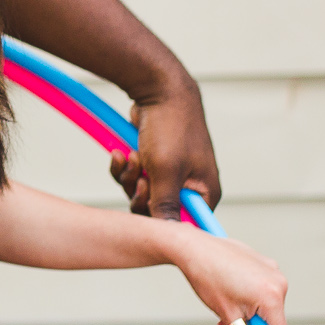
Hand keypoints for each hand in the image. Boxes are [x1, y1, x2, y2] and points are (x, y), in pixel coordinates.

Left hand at [109, 81, 221, 217]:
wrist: (158, 89)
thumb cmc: (170, 128)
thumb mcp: (166, 172)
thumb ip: (166, 206)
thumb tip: (169, 235)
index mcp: (205, 192)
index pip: (186, 225)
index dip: (163, 223)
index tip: (149, 210)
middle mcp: (191, 186)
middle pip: (158, 212)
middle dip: (141, 196)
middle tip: (141, 179)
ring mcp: (171, 173)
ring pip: (141, 194)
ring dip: (130, 178)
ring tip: (130, 157)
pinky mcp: (153, 162)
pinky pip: (134, 177)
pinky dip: (125, 168)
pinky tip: (119, 153)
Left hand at [170, 229, 288, 324]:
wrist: (192, 247)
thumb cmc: (207, 278)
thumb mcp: (227, 317)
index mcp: (271, 296)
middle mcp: (278, 282)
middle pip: (272, 323)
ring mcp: (272, 270)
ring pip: (267, 308)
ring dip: (249, 319)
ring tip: (224, 316)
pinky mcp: (265, 264)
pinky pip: (263, 291)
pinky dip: (250, 302)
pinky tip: (230, 298)